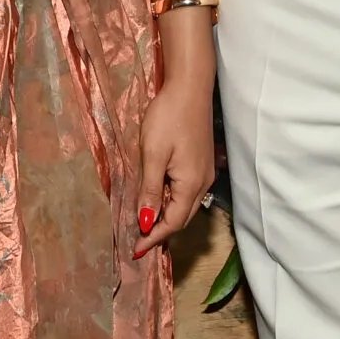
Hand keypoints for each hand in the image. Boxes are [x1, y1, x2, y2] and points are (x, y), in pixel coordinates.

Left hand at [133, 73, 215, 258]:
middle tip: (138, 242)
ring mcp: (205, 173)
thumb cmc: (169, 118)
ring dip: (166, 217)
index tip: (135, 250)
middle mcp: (203, 183)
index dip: (154, 237)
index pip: (172, 222)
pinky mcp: (201, 162)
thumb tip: (146, 222)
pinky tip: (158, 199)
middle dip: (160, 232)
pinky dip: (172, 202)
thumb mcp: (154, 154)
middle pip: (182, 217)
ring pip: (185, 205)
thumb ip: (150, 190)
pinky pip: (186, 192)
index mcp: (191, 184)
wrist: (190, 88)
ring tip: (145, 225)